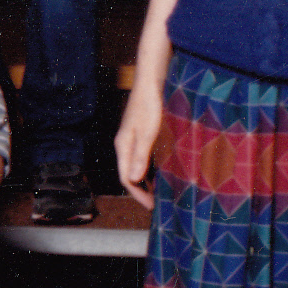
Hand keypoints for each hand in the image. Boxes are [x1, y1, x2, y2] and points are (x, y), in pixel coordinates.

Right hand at [113, 80, 163, 210]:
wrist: (152, 81)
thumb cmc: (150, 105)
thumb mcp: (148, 132)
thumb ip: (140, 155)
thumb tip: (134, 180)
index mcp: (123, 145)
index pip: (126, 177)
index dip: (138, 194)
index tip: (151, 207)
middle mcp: (126, 144)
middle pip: (130, 174)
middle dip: (142, 190)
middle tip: (157, 204)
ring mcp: (133, 138)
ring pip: (137, 166)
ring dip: (147, 180)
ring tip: (161, 192)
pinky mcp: (142, 133)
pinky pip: (144, 157)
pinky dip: (152, 168)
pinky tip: (164, 170)